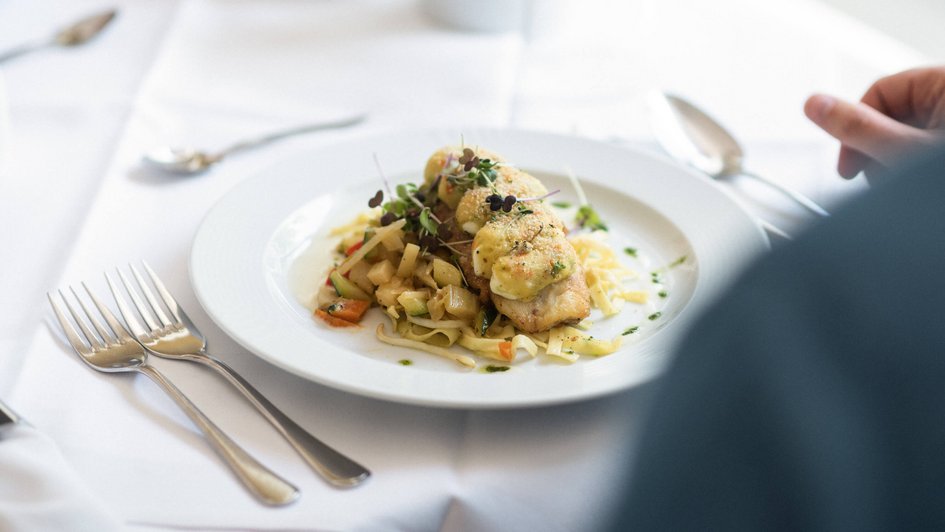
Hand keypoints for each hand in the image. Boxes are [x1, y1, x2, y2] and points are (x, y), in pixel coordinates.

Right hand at [804, 66, 944, 182]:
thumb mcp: (907, 150)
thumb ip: (860, 128)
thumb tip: (815, 105)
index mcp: (943, 81)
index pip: (879, 91)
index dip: (856, 128)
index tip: (849, 164)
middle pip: (890, 115)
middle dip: (875, 150)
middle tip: (877, 174)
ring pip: (904, 134)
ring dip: (890, 161)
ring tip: (900, 180)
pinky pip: (920, 145)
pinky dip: (909, 165)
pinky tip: (910, 179)